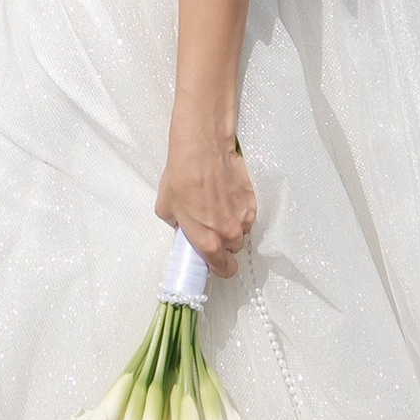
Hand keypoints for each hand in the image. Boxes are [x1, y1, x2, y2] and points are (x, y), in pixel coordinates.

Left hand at [156, 105, 255, 279]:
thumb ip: (178, 225)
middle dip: (223, 242)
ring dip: (232, 225)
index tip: (217, 264)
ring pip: (241, 231)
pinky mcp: (253, 201)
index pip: (223, 269)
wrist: (203, 150)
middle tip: (211, 225)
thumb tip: (183, 225)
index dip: (221, 269)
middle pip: (232, 249)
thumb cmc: (182, 177)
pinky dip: (240, 209)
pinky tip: (228, 195)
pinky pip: (248, 214)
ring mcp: (244, 218)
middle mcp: (229, 235)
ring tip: (219, 206)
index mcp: (207, 242)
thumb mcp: (166, 208)